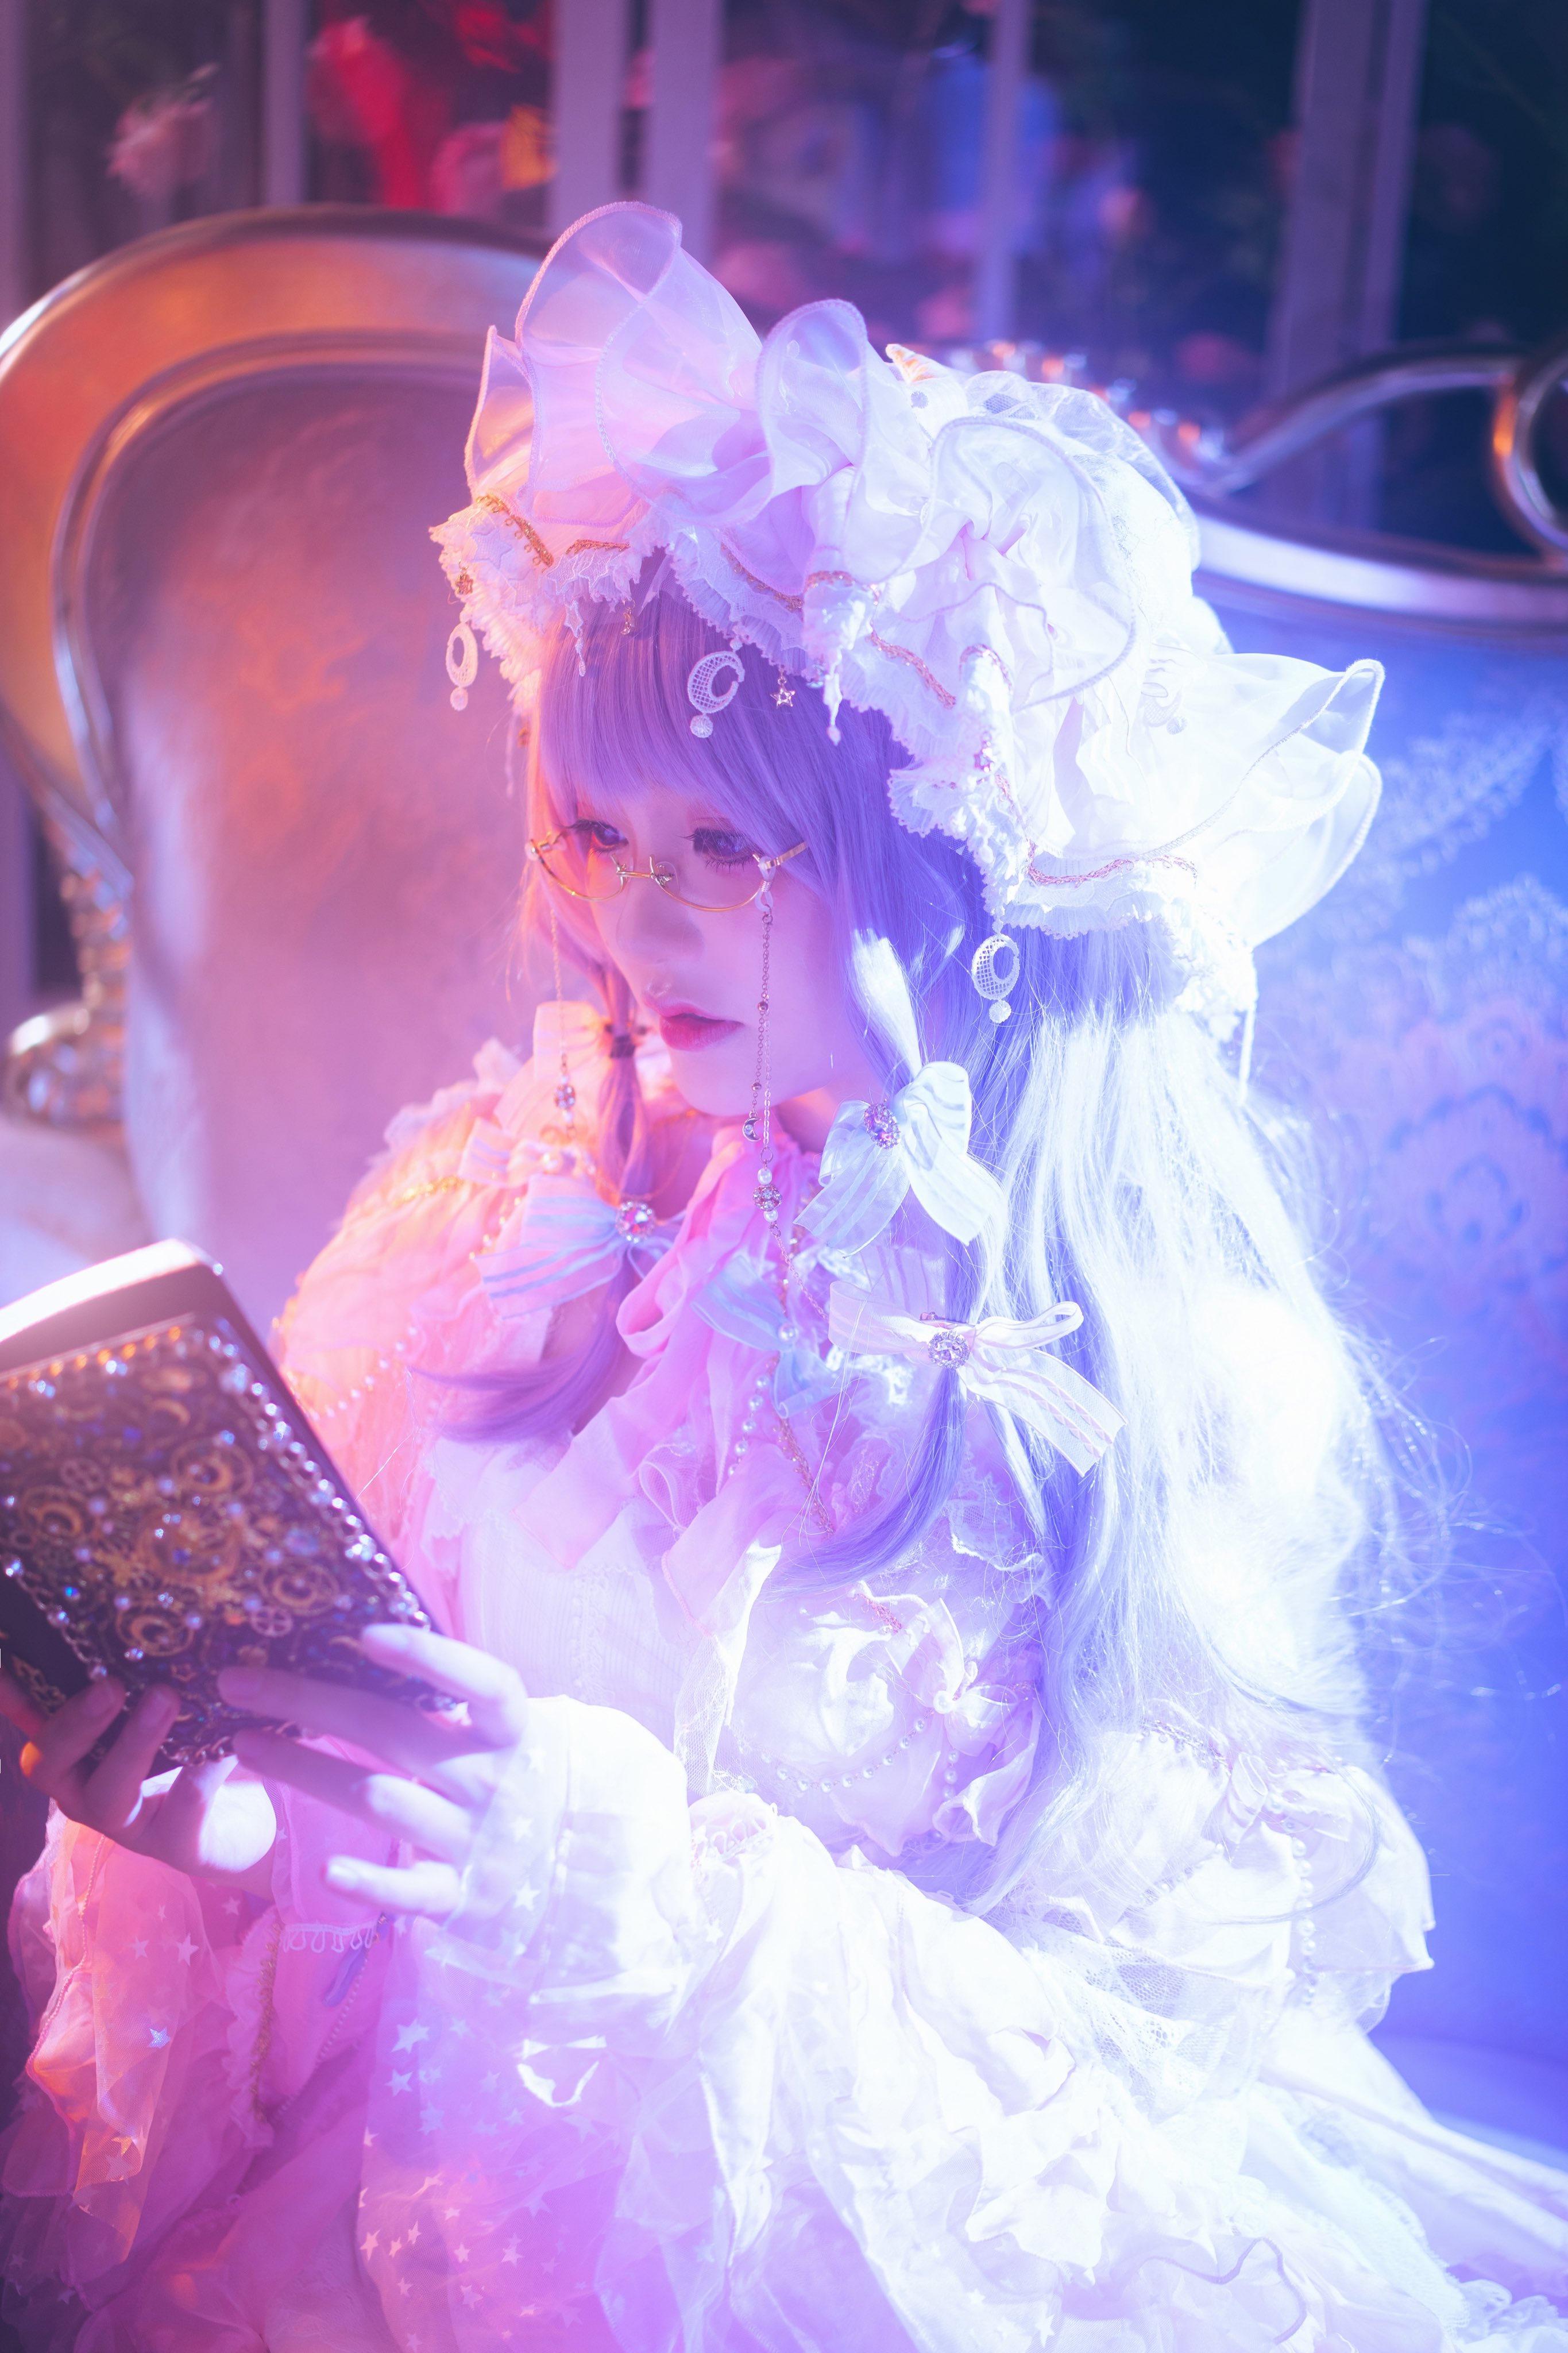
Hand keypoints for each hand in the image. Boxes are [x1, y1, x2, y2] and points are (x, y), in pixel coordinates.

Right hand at [0, 1670, 277, 1893]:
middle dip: (75, 1723)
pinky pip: (184, 1810)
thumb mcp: (158, 1711)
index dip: (12, 1699)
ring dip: (134, 1743)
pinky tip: (225, 1743)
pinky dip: (202, 1771)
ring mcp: (128, 1825)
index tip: (3, 1671)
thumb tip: (130, 1613)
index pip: (32, 1723)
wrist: (243, 1823)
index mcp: (75, 1756)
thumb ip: (139, 1675)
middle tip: (110, 1685)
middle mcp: (86, 1792)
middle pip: (50, 1765)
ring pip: (109, 1793)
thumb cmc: (188, 1753)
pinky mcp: (178, 1845)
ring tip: (165, 1698)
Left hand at [220, 1623, 529, 1918]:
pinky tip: (325, 1866)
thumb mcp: (507, 1731)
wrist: (577, 1869)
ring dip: (305, 1771)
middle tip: (239, 1682)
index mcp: (513, 1730)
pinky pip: (408, 1891)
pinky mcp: (460, 1897)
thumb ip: (455, 1699)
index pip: (480, 1683)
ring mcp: (476, 1841)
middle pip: (394, 1732)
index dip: (428, 1657)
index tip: (363, 1634)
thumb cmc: (520, 1776)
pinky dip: (368, 1881)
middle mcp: (494, 1780)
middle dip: (310, 1701)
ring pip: (379, 1798)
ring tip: (244, 1744)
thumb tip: (366, 1640)